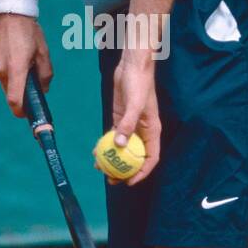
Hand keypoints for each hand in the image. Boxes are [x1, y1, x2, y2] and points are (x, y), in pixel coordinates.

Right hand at [0, 14, 52, 117]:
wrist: (9, 10)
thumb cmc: (29, 31)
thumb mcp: (43, 52)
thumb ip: (45, 75)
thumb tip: (43, 89)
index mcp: (16, 68)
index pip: (15, 99)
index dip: (21, 111)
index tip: (26, 114)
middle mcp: (0, 69)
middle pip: (9, 91)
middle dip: (20, 91)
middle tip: (30, 80)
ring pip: (4, 80)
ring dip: (13, 76)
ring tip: (20, 57)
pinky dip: (5, 67)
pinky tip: (11, 51)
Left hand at [108, 52, 160, 185]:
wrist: (132, 66)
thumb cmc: (140, 84)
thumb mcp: (135, 105)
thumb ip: (127, 124)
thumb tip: (119, 145)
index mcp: (152, 131)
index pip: (150, 158)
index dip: (142, 172)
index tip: (129, 181)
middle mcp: (142, 131)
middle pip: (135, 156)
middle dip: (124, 169)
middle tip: (111, 178)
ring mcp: (131, 125)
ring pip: (122, 148)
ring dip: (112, 159)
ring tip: (100, 167)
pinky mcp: (120, 118)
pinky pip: (113, 136)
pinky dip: (106, 144)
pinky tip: (96, 151)